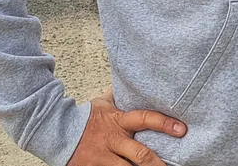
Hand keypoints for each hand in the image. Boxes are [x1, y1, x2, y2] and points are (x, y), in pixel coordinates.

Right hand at [67, 87, 185, 165]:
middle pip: (140, 155)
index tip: (181, 129)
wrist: (55, 131)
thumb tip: (131, 80)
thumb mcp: (102, 103)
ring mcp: (103, 158)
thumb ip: (118, 96)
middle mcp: (113, 140)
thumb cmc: (84, 118)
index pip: (144, 118)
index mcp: (118, 121)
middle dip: (157, 164)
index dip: (163, 123)